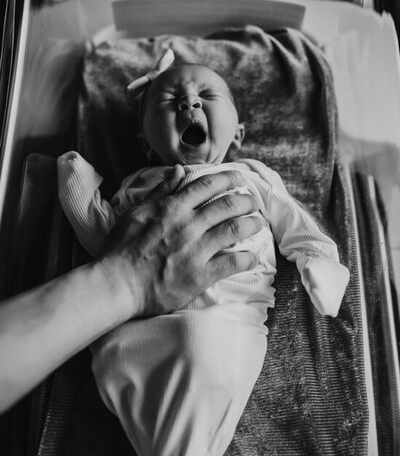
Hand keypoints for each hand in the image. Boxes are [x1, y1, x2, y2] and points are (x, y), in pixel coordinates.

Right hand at [98, 165, 262, 317]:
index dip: (229, 179)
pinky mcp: (200, 275)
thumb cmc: (121, 248)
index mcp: (172, 208)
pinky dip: (247, 258)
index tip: (240, 179)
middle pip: (228, 205)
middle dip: (246, 201)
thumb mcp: (137, 212)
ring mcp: (196, 250)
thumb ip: (161, 192)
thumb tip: (179, 171)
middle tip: (253, 202)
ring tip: (258, 223)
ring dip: (252, 224)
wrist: (116, 284)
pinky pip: (232, 263)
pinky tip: (253, 256)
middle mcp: (188, 225)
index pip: (208, 185)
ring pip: (235, 229)